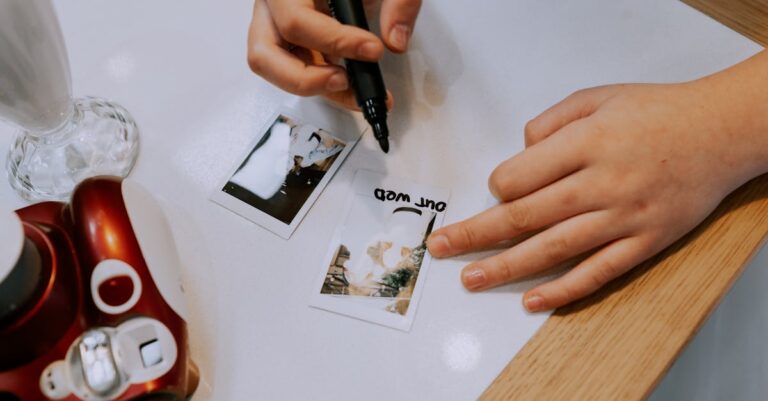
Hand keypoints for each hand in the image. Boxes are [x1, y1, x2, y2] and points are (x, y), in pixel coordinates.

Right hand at [247, 0, 420, 108]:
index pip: (296, 21)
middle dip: (307, 78)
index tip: (372, 50)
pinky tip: (352, 88)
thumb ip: (400, 2)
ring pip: (274, 71)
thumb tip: (395, 40)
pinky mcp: (291, 46)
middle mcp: (274, 8)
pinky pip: (296, 74)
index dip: (335, 41)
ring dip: (313, 86)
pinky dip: (323, 87)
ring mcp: (276, 29)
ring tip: (350, 88)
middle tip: (345, 81)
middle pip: (265, 55)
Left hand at [426, 56, 767, 311]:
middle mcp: (601, 183)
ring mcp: (623, 218)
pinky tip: (533, 301)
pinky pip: (598, 272)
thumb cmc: (658, 112)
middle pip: (524, 217)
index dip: (498, 185)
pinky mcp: (644, 242)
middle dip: (476, 233)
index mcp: (586, 144)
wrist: (721, 132)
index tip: (497, 188)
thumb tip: (520, 152)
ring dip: (506, 267)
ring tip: (472, 279)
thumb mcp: (598, 97)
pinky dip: (564, 289)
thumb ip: (551, 121)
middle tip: (443, 247)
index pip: (519, 177)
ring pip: (553, 249)